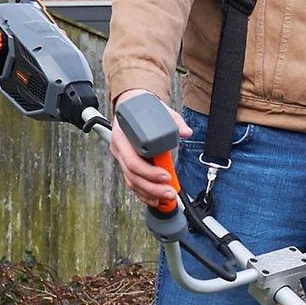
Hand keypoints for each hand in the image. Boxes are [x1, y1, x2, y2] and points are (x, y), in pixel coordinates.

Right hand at [109, 89, 192, 206]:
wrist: (131, 104)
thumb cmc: (144, 109)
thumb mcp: (161, 111)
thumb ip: (174, 121)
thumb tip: (186, 132)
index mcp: (123, 136)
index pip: (132, 160)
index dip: (149, 172)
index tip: (166, 175)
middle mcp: (120, 149)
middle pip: (133, 176)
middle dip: (153, 188)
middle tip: (170, 192)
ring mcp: (122, 159)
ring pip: (132, 183)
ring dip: (150, 194)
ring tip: (167, 198)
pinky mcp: (127, 166)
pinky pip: (133, 184)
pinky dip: (145, 195)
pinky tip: (157, 200)